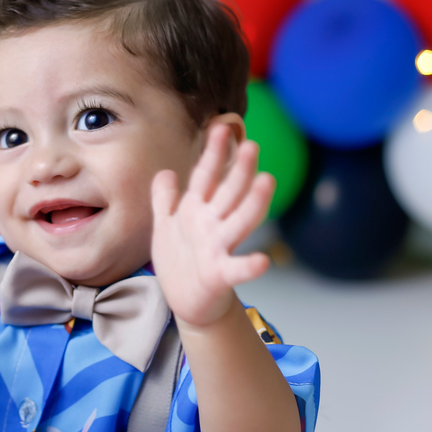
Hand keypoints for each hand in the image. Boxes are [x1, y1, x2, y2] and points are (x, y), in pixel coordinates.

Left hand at [150, 124, 274, 327]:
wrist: (187, 303)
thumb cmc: (180, 263)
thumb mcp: (165, 226)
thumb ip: (165, 199)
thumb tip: (166, 171)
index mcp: (198, 211)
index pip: (207, 176)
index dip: (213, 153)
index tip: (220, 127)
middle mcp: (213, 225)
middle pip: (228, 193)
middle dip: (239, 170)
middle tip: (250, 145)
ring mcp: (219, 248)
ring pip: (239, 221)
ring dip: (253, 203)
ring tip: (266, 181)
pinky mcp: (219, 275)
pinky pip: (236, 269)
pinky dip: (249, 266)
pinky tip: (263, 261)